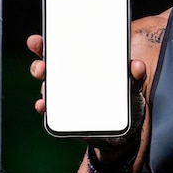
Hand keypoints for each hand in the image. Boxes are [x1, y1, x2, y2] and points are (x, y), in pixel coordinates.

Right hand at [26, 34, 146, 151]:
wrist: (126, 132)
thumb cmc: (127, 101)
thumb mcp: (134, 86)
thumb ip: (136, 76)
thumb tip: (136, 65)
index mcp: (86, 67)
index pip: (64, 50)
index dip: (48, 43)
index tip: (36, 41)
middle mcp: (72, 79)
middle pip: (50, 68)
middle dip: (40, 65)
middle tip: (42, 67)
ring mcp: (68, 98)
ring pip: (48, 89)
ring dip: (43, 87)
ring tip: (45, 86)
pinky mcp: (67, 117)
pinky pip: (52, 112)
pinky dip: (46, 108)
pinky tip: (43, 106)